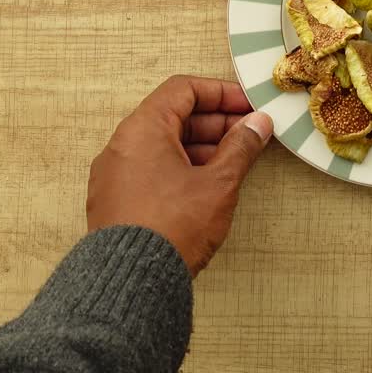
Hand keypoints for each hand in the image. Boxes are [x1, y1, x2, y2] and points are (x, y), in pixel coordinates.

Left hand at [87, 75, 272, 275]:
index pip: (183, 90)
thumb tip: (257, 124)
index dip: (221, 93)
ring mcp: (114, 175)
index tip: (248, 107)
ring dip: (201, 147)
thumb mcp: (218, 183)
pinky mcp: (115, 201)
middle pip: (173, 117)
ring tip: (234, 163)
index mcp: (142, 129)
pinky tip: (207, 186)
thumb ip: (241, 147)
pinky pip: (151, 169)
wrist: (131, 283)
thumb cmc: (172, 228)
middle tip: (250, 135)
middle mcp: (121, 146)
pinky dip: (180, 168)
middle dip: (216, 123)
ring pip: (163, 145)